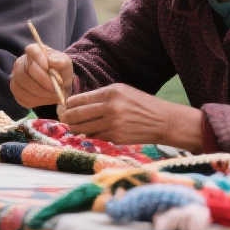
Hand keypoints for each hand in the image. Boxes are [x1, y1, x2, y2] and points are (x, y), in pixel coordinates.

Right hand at [9, 43, 76, 110]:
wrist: (58, 85)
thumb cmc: (60, 72)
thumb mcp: (65, 64)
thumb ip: (60, 62)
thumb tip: (50, 62)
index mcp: (33, 51)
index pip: (31, 50)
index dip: (38, 58)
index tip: (47, 67)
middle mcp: (20, 63)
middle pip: (24, 72)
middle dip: (42, 82)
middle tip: (55, 88)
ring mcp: (15, 78)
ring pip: (23, 87)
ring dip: (40, 93)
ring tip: (53, 94)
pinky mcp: (16, 92)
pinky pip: (23, 98)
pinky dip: (36, 101)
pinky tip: (46, 98)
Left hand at [58, 83, 206, 149]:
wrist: (164, 121)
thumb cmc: (141, 104)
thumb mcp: (122, 92)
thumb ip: (99, 96)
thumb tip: (73, 105)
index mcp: (111, 92)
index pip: (76, 100)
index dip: (67, 105)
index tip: (65, 108)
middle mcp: (110, 107)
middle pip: (74, 115)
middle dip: (66, 118)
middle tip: (66, 119)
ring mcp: (113, 124)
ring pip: (81, 129)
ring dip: (77, 129)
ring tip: (79, 126)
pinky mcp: (116, 137)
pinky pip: (95, 136)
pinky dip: (93, 135)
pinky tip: (98, 131)